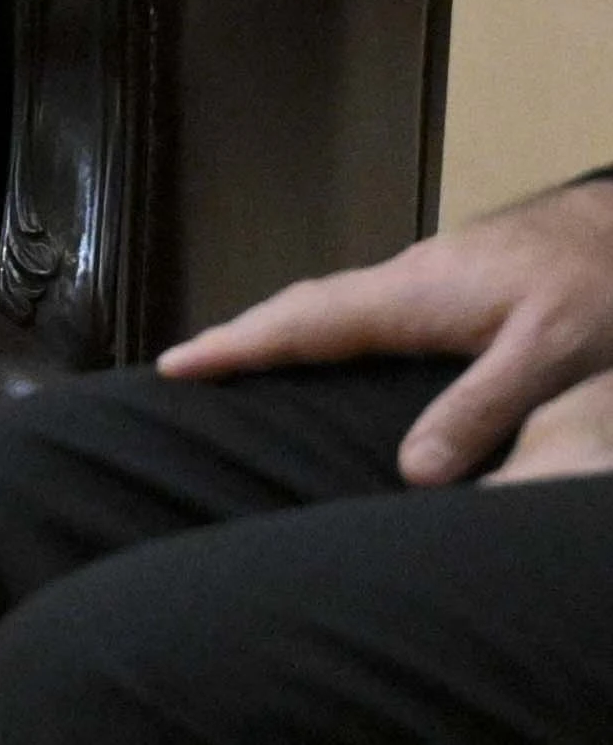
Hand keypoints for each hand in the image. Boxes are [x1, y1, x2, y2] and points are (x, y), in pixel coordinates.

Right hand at [166, 170, 612, 484]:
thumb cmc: (598, 284)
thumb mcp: (550, 355)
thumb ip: (481, 408)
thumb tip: (409, 472)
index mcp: (415, 295)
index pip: (307, 323)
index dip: (238, 345)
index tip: (174, 366)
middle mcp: (409, 277)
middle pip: (306, 306)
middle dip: (244, 334)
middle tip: (185, 365)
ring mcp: (432, 273)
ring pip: (337, 303)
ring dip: (285, 329)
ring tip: (244, 360)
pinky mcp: (457, 278)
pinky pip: (368, 305)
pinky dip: (329, 326)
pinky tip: (341, 348)